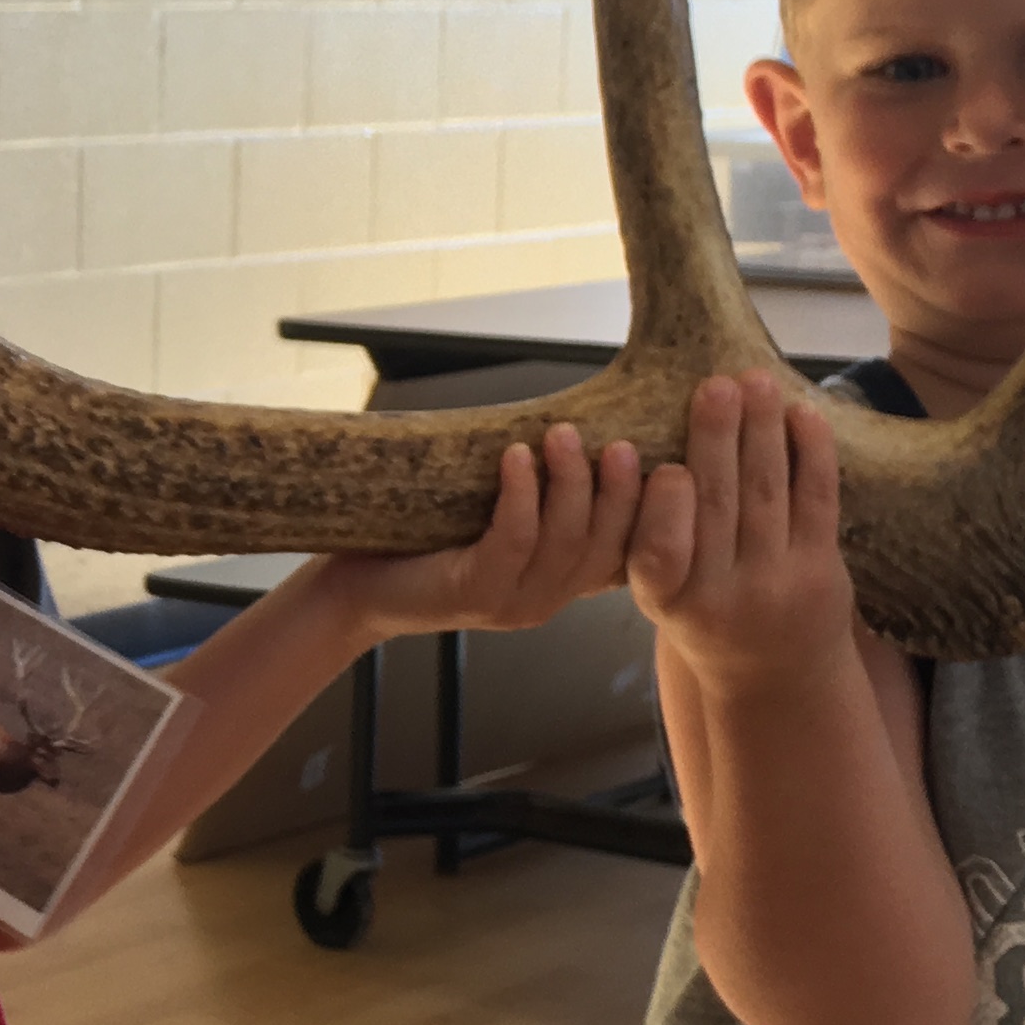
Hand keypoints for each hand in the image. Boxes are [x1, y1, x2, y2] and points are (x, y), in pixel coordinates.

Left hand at [321, 420, 642, 642]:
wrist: (356, 586)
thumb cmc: (426, 540)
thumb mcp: (496, 512)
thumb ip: (542, 489)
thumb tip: (582, 421)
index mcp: (562, 581)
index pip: (628, 551)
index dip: (653, 512)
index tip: (667, 462)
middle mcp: (547, 599)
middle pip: (606, 546)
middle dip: (620, 493)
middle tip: (621, 443)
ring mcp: (514, 603)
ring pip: (565, 542)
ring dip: (571, 484)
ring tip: (563, 434)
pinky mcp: (475, 594)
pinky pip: (514, 540)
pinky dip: (522, 494)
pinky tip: (517, 456)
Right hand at [626, 373, 858, 692]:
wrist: (776, 675)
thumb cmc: (705, 614)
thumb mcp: (662, 593)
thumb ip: (650, 534)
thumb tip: (642, 445)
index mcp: (667, 600)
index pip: (659, 554)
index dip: (664, 509)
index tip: (666, 464)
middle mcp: (720, 596)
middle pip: (718, 507)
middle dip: (716, 441)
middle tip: (715, 387)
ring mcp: (776, 583)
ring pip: (766, 494)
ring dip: (761, 431)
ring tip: (754, 382)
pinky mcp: (820, 570)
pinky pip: (817, 502)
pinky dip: (811, 453)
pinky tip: (802, 414)